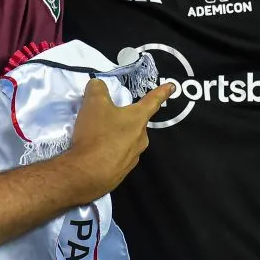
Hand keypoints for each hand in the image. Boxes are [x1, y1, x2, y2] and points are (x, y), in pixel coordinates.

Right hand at [67, 79, 174, 200]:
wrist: (88, 174)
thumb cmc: (97, 134)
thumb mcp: (94, 103)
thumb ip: (97, 89)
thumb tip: (98, 85)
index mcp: (138, 119)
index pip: (152, 101)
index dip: (161, 92)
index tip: (172, 87)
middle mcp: (140, 139)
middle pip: (135, 124)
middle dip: (124, 120)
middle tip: (106, 118)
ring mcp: (132, 158)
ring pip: (125, 141)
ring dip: (114, 137)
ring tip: (95, 137)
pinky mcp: (120, 173)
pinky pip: (115, 157)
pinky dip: (106, 153)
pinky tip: (93, 154)